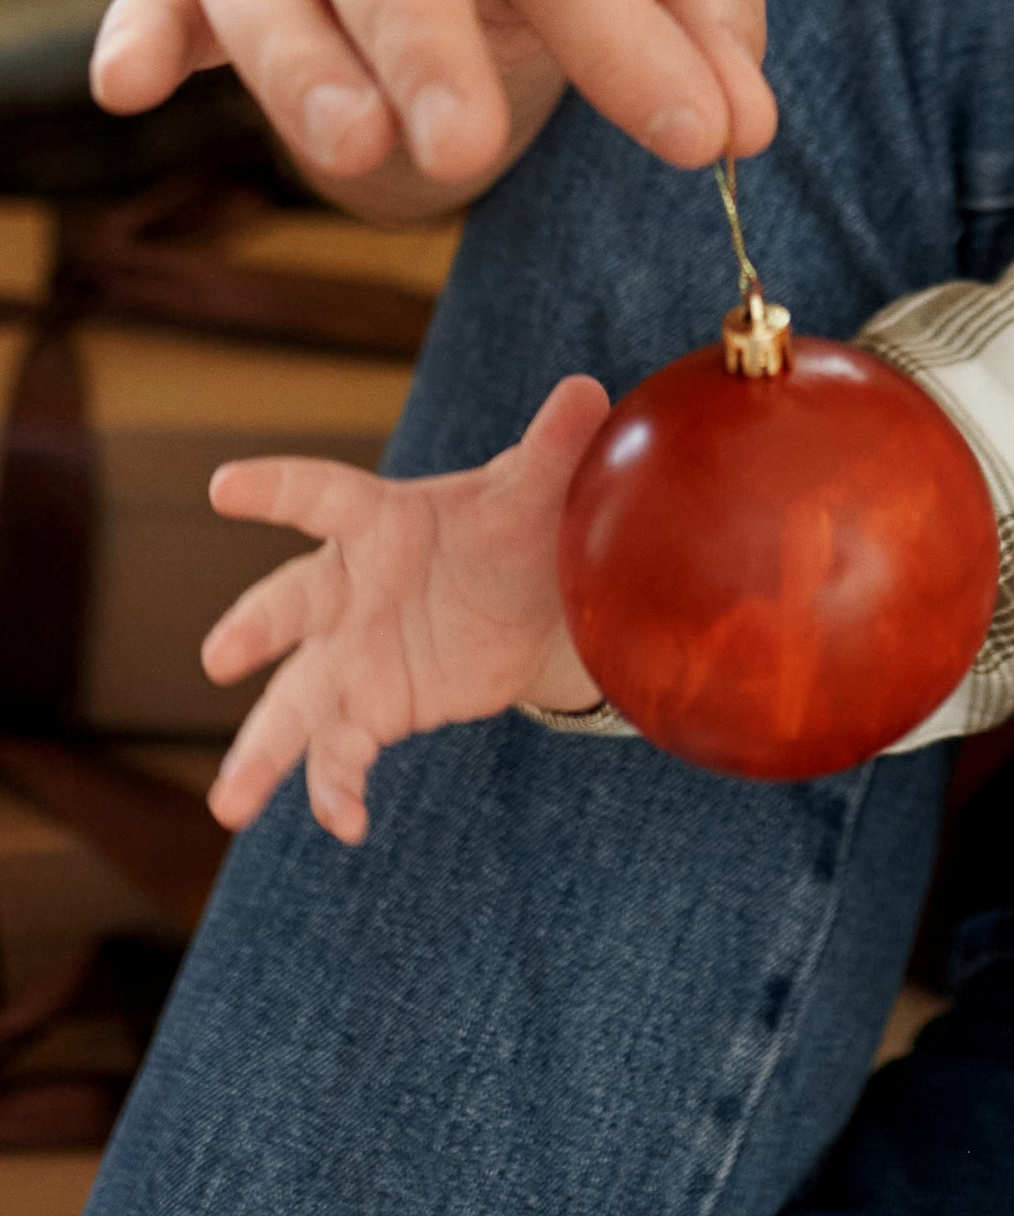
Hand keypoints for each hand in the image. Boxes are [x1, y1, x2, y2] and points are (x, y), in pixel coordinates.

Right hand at [202, 375, 610, 844]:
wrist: (538, 602)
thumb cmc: (519, 527)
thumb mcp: (539, 489)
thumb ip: (554, 446)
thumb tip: (591, 390)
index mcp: (379, 520)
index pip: (321, 497)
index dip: (274, 489)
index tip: (224, 485)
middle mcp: (348, 589)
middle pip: (289, 606)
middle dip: (254, 627)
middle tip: (220, 655)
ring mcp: (350, 654)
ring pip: (293, 701)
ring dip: (260, 750)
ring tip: (228, 804)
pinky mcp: (371, 709)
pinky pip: (341, 755)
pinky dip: (336, 791)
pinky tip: (348, 825)